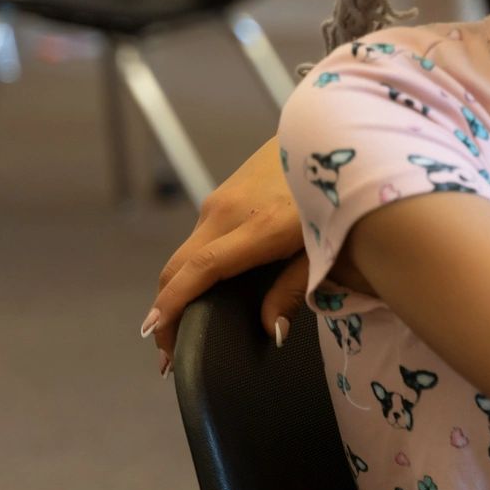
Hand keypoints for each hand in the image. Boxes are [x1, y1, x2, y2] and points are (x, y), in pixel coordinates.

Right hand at [147, 140, 306, 371]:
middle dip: (164, 310)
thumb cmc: (335, 196)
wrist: (324, 136)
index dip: (173, 303)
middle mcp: (227, 212)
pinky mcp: (221, 195)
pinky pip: (199, 238)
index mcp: (258, 228)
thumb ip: (295, 288)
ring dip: (177, 289)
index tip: (154, 334)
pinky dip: (192, 267)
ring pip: (186, 253)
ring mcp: (220, 200)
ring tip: (181, 328)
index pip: (200, 269)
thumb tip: (269, 331)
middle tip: (166, 353)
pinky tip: (202, 288)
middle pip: (177, 266)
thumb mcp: (324, 247)